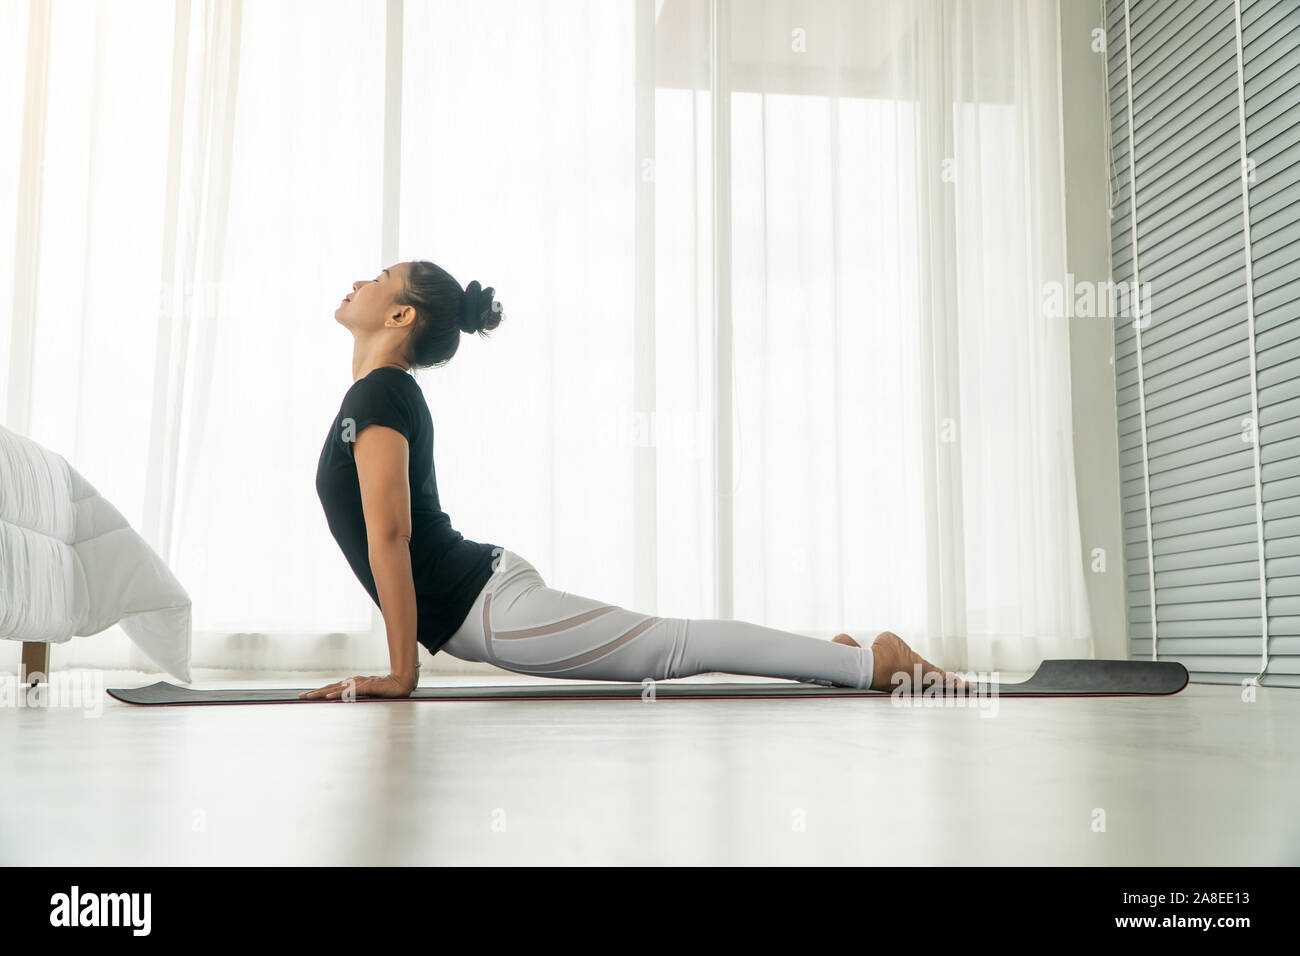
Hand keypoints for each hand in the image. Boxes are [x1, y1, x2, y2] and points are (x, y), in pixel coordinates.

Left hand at [298, 673, 416, 700]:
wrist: (401, 683)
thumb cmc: (386, 689)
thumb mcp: (368, 693)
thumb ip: (358, 695)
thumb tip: (348, 699)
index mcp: (353, 683)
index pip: (333, 688)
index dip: (319, 692)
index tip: (307, 696)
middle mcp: (353, 682)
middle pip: (330, 688)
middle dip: (315, 693)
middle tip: (301, 697)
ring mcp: (358, 684)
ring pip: (336, 689)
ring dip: (321, 693)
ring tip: (310, 697)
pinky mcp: (364, 687)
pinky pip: (348, 692)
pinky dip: (337, 694)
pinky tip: (328, 697)